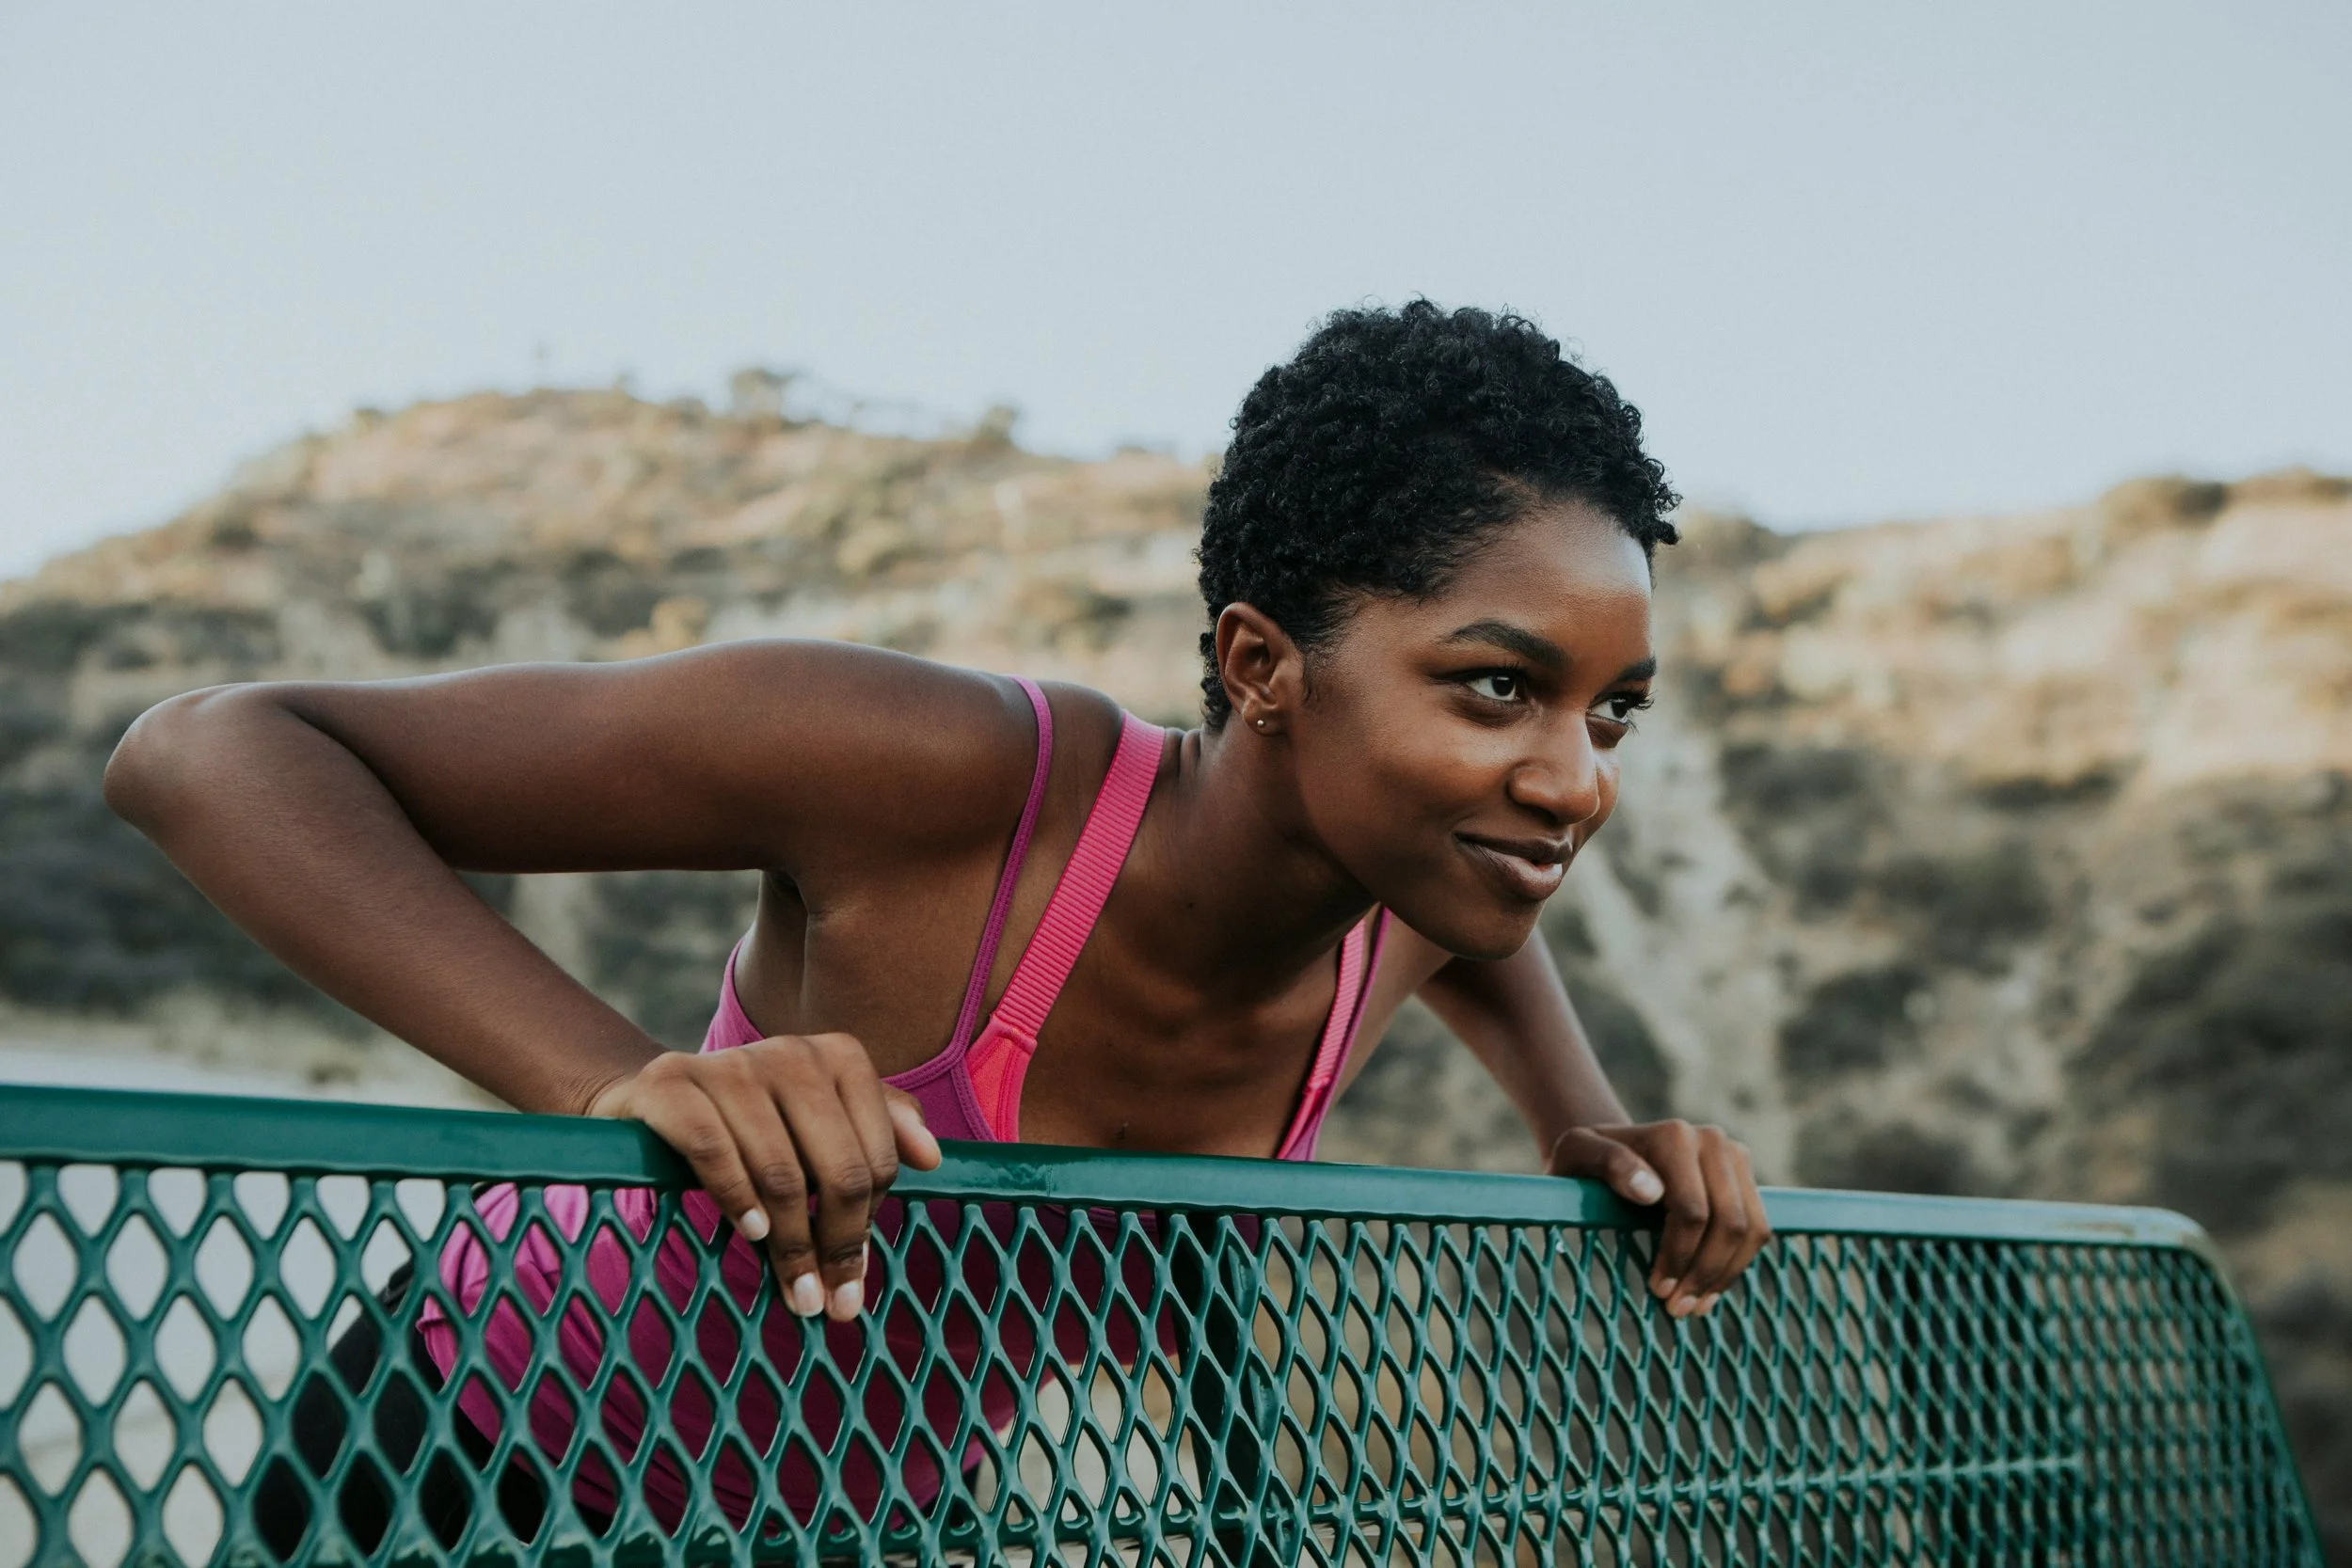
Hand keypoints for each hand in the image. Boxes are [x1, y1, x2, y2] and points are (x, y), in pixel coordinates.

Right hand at [586, 1036, 941, 1321]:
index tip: (856, 1274)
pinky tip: (751, 1233)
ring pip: (781, 1170)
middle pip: (839, 1167)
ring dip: (790, 1243)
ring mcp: (729, 1065)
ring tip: (795, 1291)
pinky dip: (738, 1199)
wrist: (655, 1099)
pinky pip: (715, 1151)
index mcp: (839, 1057)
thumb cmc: (755, 1123)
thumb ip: (880, 1132)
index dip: (870, 1222)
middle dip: (838, 1244)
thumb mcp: (821, 1122)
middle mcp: (790, 1052)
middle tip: (831, 1303)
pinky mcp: (671, 1084)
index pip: (878, 1156)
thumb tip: (932, 1158)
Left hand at [1546, 1120, 1770, 1319]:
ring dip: (1725, 1274)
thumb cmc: (1586, 1160)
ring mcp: (1734, 1157)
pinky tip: (1708, 1289)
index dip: (1679, 1256)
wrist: (1610, 1149)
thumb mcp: (1577, 1154)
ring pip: (1751, 1228)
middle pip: (1729, 1222)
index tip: (1658, 1289)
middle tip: (1677, 1308)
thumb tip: (1650, 1191)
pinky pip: (1757, 1228)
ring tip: (1694, 1306)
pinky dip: (1736, 1264)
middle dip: (1705, 1272)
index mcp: (1675, 1137)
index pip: (1692, 1212)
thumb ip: (1608, 1163)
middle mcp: (1712, 1141)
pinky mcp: (1745, 1177)